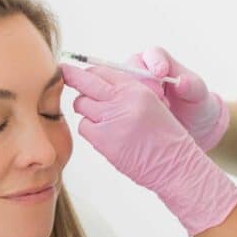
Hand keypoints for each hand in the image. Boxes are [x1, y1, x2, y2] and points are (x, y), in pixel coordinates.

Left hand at [60, 62, 236, 236]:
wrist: (175, 165)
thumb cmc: (165, 137)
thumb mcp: (151, 104)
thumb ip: (126, 93)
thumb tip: (96, 86)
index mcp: (136, 89)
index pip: (103, 71)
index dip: (88, 73)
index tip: (77, 73)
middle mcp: (123, 100)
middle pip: (85, 81)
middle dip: (71, 76)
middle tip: (62, 73)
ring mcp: (111, 119)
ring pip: (81, 104)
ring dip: (86, 110)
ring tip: (101, 119)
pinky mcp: (103, 139)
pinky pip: (84, 126)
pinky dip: (90, 129)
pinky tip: (105, 136)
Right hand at [126, 46, 228, 150]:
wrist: (190, 129)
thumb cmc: (195, 106)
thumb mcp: (200, 97)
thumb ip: (193, 86)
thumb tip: (182, 81)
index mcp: (160, 62)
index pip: (153, 54)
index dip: (154, 62)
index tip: (161, 73)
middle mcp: (141, 72)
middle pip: (132, 68)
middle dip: (143, 82)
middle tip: (158, 96)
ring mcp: (130, 88)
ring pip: (122, 86)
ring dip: (133, 98)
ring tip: (153, 112)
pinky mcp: (123, 104)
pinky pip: (118, 103)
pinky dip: (125, 110)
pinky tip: (137, 120)